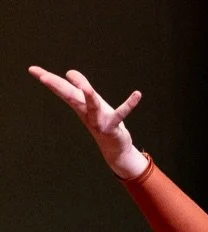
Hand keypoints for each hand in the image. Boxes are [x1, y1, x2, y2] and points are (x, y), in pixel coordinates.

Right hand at [28, 65, 146, 177]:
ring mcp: (99, 120)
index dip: (48, 79)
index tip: (32, 70)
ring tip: (85, 86)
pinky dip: (129, 105)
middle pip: (70, 96)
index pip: (61, 89)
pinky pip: (122, 114)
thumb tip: (69, 74)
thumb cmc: (102, 122)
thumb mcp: (91, 102)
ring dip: (88, 95)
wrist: (115, 149)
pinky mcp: (114, 126)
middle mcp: (86, 112)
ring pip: (92, 105)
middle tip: (44, 78)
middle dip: (57, 87)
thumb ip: (80, 87)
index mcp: (79, 104)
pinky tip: (137, 94)